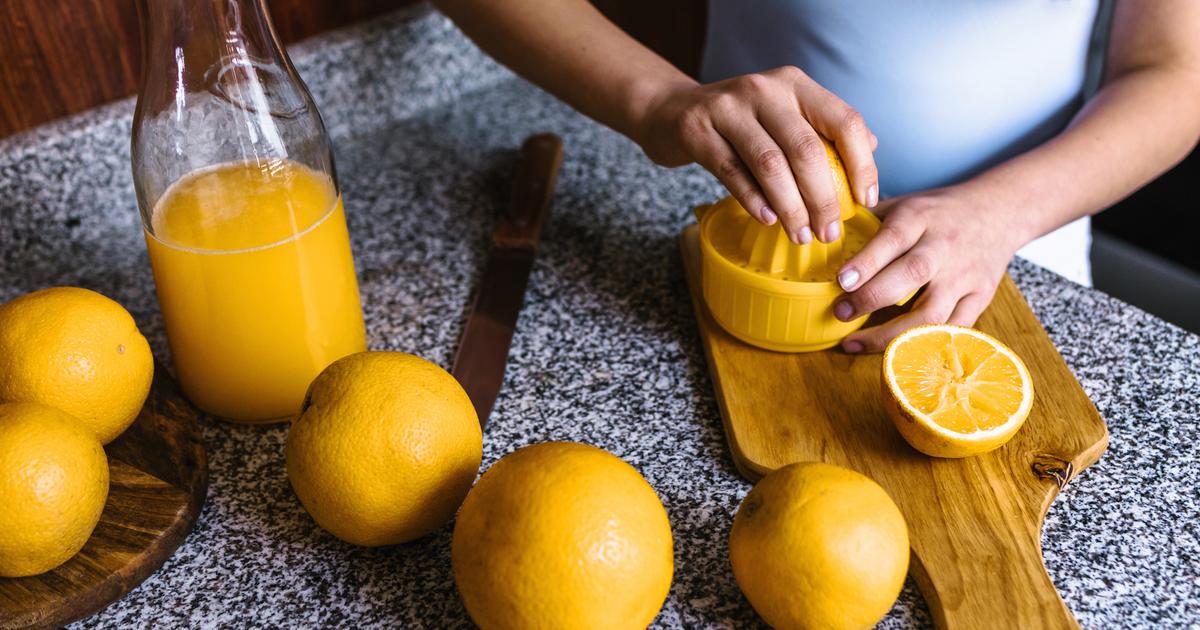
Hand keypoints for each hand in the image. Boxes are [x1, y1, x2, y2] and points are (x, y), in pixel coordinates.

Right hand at [634, 66, 878, 243]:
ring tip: (800, 235)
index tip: (867, 201)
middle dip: (823, 198)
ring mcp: (727, 107)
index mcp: (795, 84)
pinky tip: (767, 220)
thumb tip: (871, 149)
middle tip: (829, 232)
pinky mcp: (696, 129)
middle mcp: (764, 89)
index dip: (862, 165)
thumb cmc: (737, 122)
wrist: (670, 111)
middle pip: (806, 149)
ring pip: (770, 164)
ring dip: (790, 207)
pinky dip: (754, 201)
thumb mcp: (782, 114)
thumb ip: (822, 129)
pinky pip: (731, 172)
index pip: (843, 121)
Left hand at [832, 184, 1025, 352]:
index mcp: (920, 218)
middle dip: (872, 297)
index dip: (867, 262)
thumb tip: (823, 240)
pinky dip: (923, 345)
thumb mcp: (904, 203)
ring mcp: (964, 276)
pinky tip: (894, 353)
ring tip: (855, 344)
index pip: (892, 238)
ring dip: (892, 333)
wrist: (999, 212)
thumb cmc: (938, 212)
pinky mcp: (980, 298)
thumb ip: (868, 222)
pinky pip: (952, 329)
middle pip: (912, 274)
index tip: (841, 281)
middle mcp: (944, 247)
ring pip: (932, 312)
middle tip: (841, 312)